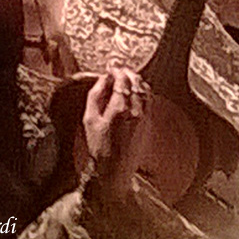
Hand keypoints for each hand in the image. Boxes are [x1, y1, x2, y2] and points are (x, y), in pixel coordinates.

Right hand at [81, 67, 149, 197]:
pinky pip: (149, 100)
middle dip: (128, 72)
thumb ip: (96, 95)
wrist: (115, 171)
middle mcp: (136, 110)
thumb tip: (103, 79)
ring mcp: (145, 116)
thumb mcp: (89, 119)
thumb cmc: (99, 147)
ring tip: (127, 79)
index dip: (116, 70)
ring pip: (146, 89)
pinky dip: (143, 91)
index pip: (122, 79)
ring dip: (137, 80)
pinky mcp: (149, 122)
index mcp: (120, 107)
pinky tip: (135, 93)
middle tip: (118, 70)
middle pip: (137, 81)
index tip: (111, 68)